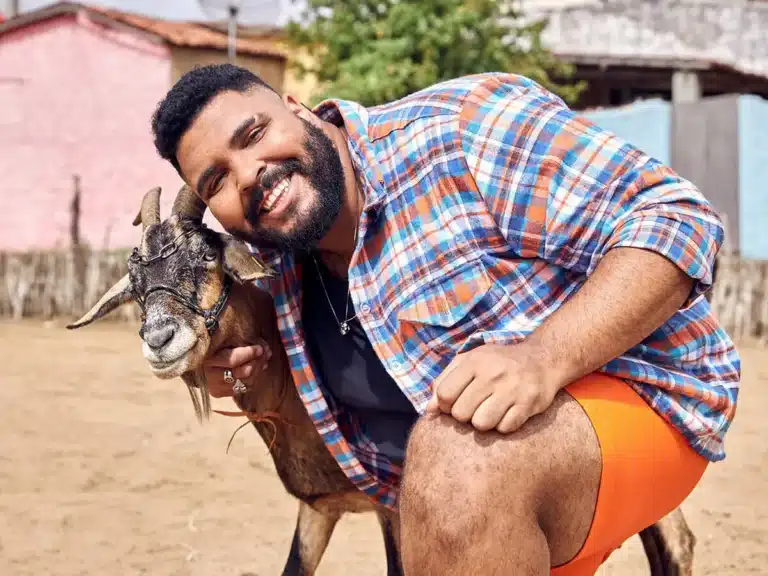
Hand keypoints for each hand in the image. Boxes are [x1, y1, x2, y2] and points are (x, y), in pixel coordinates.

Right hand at [202, 339, 271, 397]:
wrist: (196, 363)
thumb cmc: (214, 347)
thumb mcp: (223, 341)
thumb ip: (240, 342)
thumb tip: (264, 348)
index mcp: (208, 358)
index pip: (232, 360)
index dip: (249, 354)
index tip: (260, 348)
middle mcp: (209, 375)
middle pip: (243, 372)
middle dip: (257, 362)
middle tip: (265, 354)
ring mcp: (214, 387)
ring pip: (246, 382)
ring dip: (258, 371)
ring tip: (263, 361)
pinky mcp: (219, 393)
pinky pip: (243, 388)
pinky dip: (253, 379)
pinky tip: (256, 370)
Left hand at [425, 343, 563, 433]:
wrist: (542, 359)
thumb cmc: (497, 363)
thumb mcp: (468, 362)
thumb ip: (444, 381)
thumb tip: (429, 410)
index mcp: (473, 361)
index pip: (444, 395)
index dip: (445, 405)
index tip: (455, 403)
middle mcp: (492, 374)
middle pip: (461, 413)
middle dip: (465, 415)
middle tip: (475, 407)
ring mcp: (512, 389)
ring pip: (481, 424)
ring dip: (483, 423)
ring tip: (490, 412)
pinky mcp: (529, 403)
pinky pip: (505, 428)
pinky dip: (504, 425)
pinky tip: (507, 413)